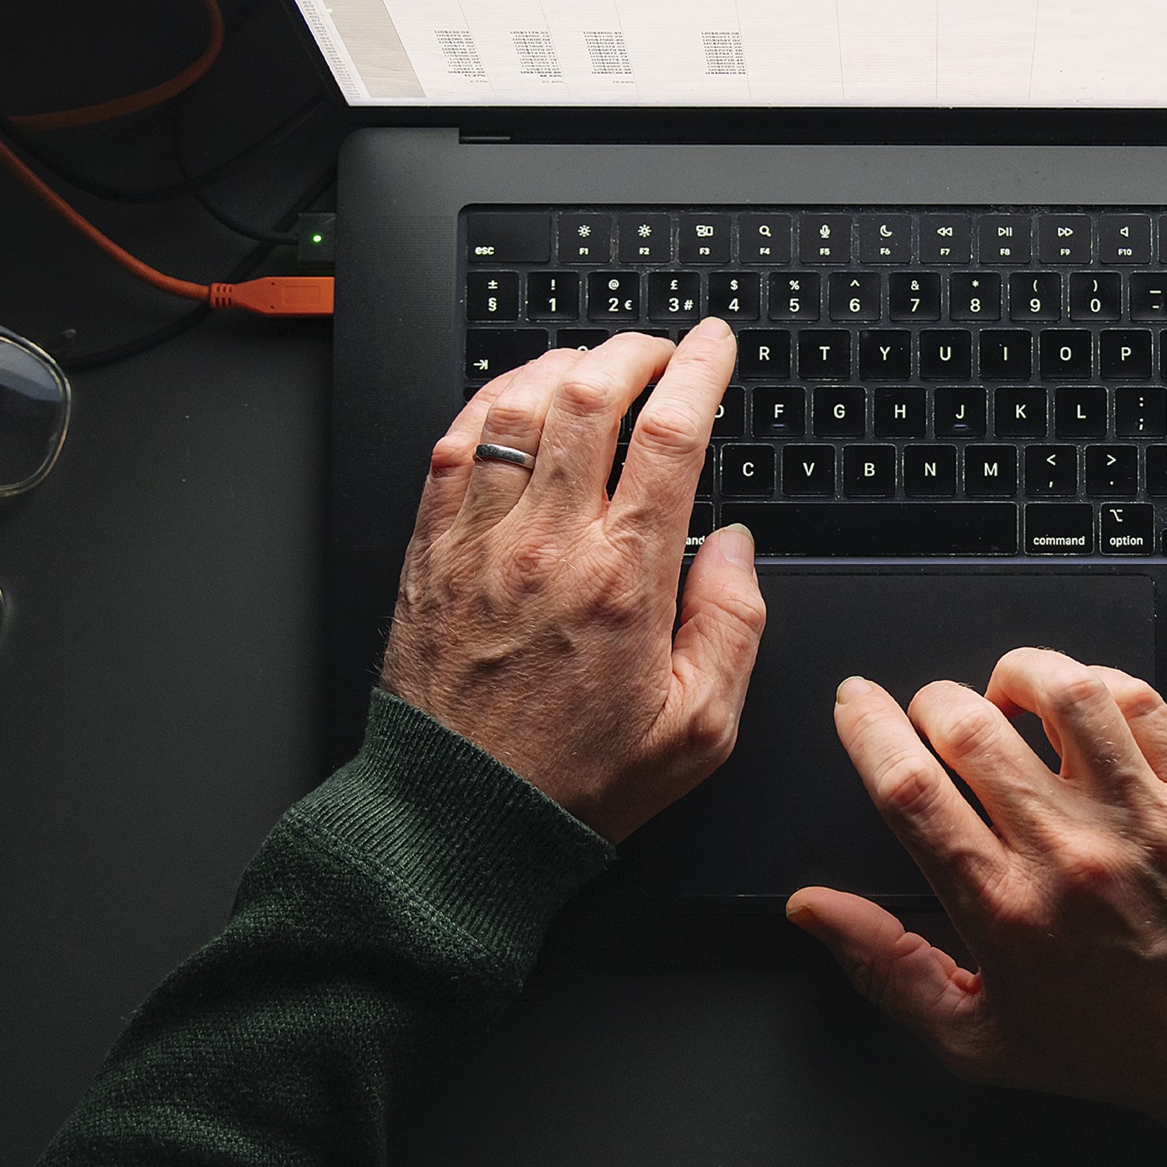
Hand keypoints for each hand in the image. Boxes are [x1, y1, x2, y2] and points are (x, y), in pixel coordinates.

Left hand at [380, 319, 765, 841]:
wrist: (460, 819)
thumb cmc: (576, 782)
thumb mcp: (699, 729)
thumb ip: (734, 627)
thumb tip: (736, 549)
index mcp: (624, 581)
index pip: (670, 436)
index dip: (699, 371)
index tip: (713, 347)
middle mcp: (547, 546)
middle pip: (591, 393)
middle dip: (636, 350)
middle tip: (661, 351)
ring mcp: (480, 541)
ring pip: (520, 405)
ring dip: (564, 364)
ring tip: (594, 365)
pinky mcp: (430, 550)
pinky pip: (455, 444)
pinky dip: (493, 402)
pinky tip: (517, 401)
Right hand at [786, 649, 1166, 1142]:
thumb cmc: (1105, 1045)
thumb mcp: (973, 1037)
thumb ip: (884, 966)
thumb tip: (811, 908)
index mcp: (1002, 909)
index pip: (910, 788)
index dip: (868, 728)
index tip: (858, 702)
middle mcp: (1068, 856)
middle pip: (970, 727)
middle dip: (932, 702)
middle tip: (934, 717)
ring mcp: (1141, 820)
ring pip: (1063, 693)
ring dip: (1018, 674)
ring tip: (1007, 694)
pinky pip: (1143, 704)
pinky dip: (1100, 685)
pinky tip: (1083, 707)